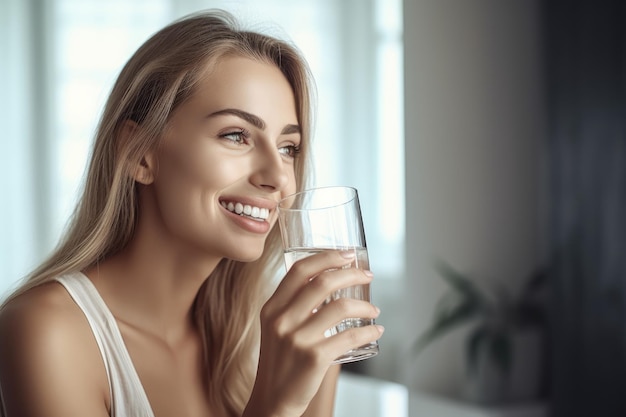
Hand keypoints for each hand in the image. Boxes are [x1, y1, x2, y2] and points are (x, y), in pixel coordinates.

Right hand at [245, 250, 383, 416]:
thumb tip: (329, 283)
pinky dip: (369, 330)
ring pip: (341, 307)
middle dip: (351, 274)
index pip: (299, 270)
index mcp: (272, 308)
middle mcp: (282, 320)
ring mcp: (297, 339)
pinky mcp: (314, 357)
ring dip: (365, 305)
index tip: (346, 254)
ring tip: (373, 309)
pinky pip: (350, 336)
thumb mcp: (275, 328)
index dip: (326, 257)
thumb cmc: (279, 362)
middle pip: (323, 282)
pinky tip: (375, 330)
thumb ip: (293, 305)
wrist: (271, 400)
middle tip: (367, 275)